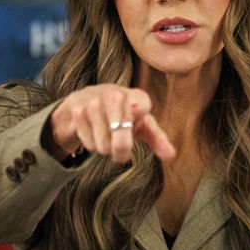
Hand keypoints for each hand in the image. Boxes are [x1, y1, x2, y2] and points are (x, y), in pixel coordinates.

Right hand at [49, 85, 176, 162]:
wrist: (85, 101)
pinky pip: (89, 144)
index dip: (139, 120)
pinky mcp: (77, 110)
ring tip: (105, 136)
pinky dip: (91, 145)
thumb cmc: (121, 115)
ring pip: (103, 146)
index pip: (144, 111)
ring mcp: (94, 102)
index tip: (135, 117)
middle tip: (120, 150)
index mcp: (137, 97)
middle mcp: (116, 94)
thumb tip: (172, 155)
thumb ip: (158, 139)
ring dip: (104, 148)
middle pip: (121, 141)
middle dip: (121, 151)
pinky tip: (92, 132)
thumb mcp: (141, 125)